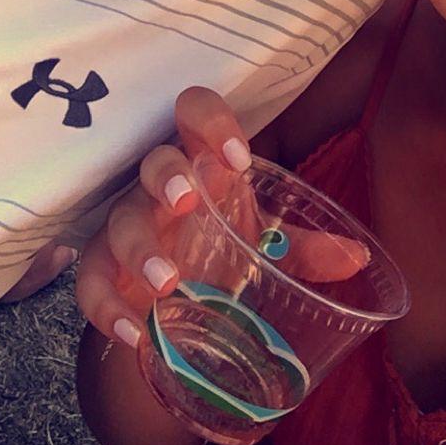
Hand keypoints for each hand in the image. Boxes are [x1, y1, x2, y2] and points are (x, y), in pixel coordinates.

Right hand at [74, 86, 368, 350]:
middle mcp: (160, 186)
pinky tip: (133, 332)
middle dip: (166, 178)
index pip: (196, 113)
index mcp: (201, 160)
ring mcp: (127, 225)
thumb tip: (355, 257)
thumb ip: (305, 247)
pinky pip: (90, 281)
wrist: (177, 294)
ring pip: (119, 222)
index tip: (238, 158)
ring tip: (167, 284)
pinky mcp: (103, 270)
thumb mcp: (265, 239)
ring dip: (139, 249)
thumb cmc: (224, 244)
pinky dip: (106, 307)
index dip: (212, 124)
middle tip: (186, 203)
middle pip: (153, 162)